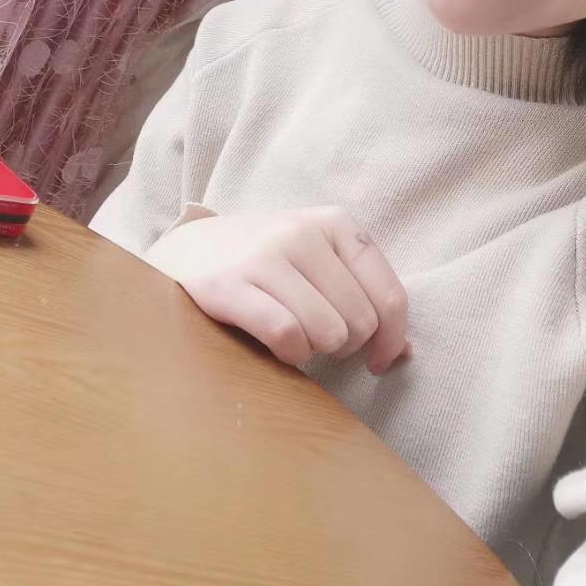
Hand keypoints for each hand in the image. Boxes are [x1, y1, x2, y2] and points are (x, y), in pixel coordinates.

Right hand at [145, 206, 409, 373]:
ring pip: (328, 332)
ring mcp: (265, 254)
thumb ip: (360, 295)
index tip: (378, 362)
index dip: (391, 339)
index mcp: (335, 223)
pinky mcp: (230, 283)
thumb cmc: (262, 265)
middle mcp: (303, 232)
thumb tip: (402, 352)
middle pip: (360, 321)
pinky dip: (288, 355)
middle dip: (344, 345)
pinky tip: (275, 347)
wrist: (183, 254)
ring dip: (313, 351)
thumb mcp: (316, 261)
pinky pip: (287, 337)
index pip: (389, 295)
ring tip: (292, 337)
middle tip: (316, 339)